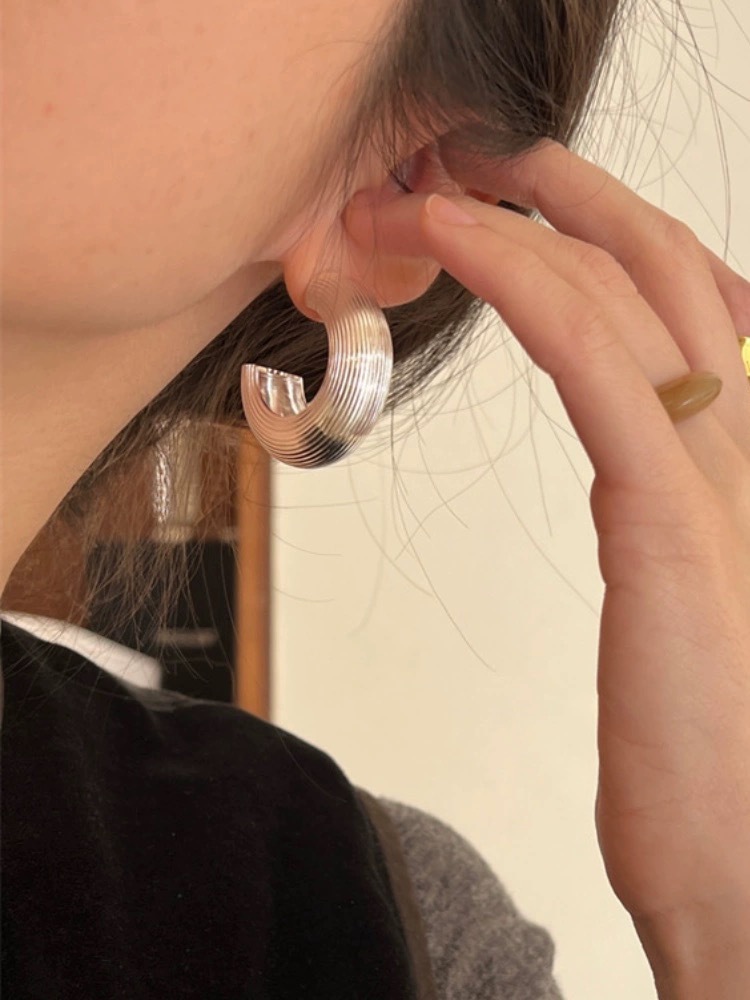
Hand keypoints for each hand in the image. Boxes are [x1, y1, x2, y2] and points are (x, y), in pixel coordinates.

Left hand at [346, 140, 749, 976]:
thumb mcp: (685, 600)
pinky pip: (595, 356)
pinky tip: (457, 239)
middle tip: (466, 162)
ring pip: (625, 289)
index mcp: (743, 459)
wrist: (746, 859)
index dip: (599, 229)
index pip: (686, 297)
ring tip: (431, 190)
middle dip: (562, 191)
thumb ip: (668, 516)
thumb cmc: (702, 748)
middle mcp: (744, 442)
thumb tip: (634, 476)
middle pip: (659, 262)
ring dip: (520, 218)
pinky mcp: (667, 515)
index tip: (510, 202)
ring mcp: (716, 471)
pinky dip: (523, 279)